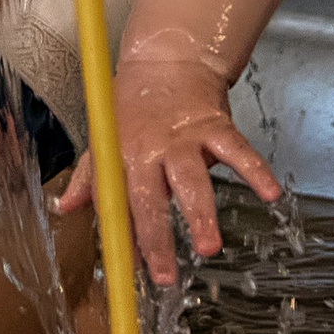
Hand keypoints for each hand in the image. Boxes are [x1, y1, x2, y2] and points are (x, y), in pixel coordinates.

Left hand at [53, 55, 280, 283]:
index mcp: (119, 155)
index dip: (123, 238)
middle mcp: (148, 149)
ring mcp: (183, 137)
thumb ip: (88, 177)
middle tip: (165, 275)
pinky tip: (270, 194)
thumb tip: (63, 207)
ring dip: (199, 215)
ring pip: (191, 180)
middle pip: (150, 199)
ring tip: (208, 247)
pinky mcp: (214, 124)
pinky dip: (255, 171)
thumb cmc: (132, 105)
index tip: (132, 270)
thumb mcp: (103, 137)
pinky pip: (237, 150)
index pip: (116, 204)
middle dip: (157, 240)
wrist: (167, 58)